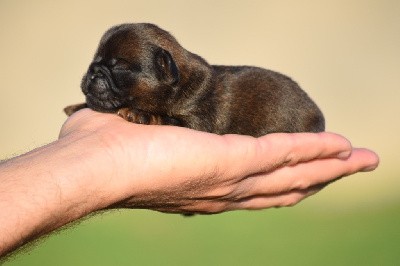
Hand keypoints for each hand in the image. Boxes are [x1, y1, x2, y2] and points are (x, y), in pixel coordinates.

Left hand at [60, 109, 378, 213]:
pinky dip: (313, 149)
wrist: (91, 167)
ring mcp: (229, 179)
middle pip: (284, 188)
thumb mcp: (137, 140)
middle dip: (321, 178)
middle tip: (353, 167)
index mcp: (203, 188)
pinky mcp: (231, 161)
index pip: (255, 190)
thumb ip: (148, 131)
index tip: (305, 172)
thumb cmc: (103, 153)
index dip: (284, 182)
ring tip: (359, 157)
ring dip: (329, 165)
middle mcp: (223, 192)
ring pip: (292, 174)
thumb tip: (138, 114)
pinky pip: (283, 154)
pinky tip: (338, 143)